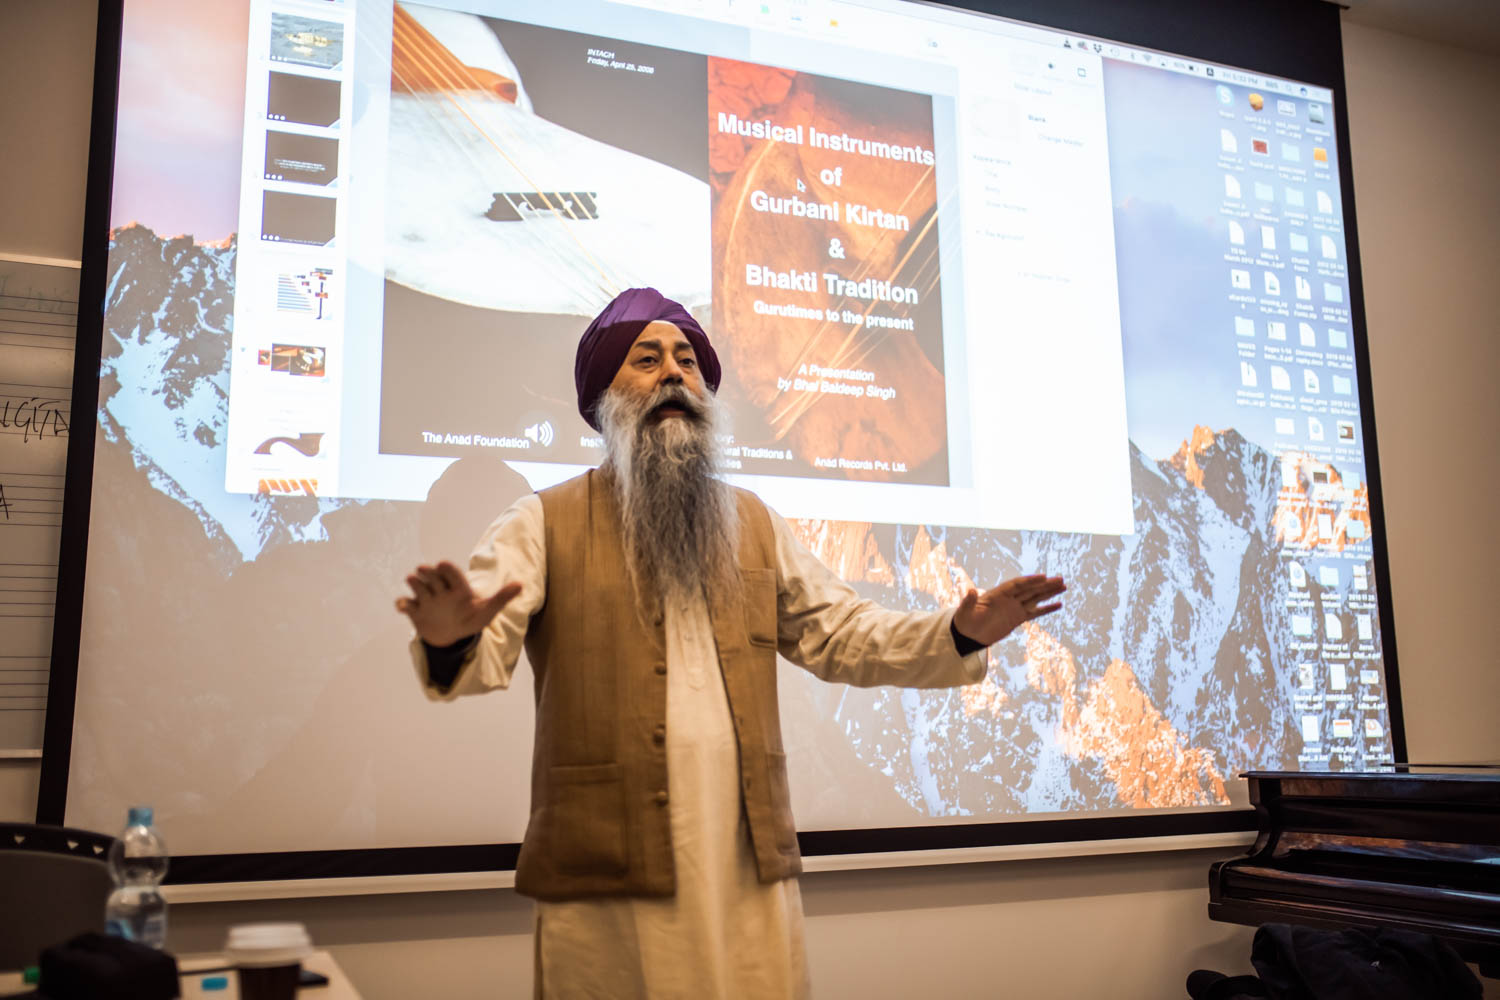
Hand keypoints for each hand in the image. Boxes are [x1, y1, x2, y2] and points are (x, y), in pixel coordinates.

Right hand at [395, 561, 521, 646]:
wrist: (452, 636)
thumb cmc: (471, 619)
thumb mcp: (487, 611)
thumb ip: (502, 598)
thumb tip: (521, 585)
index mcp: (458, 587)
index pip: (453, 574)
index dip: (448, 570)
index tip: (443, 564)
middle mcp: (441, 589)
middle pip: (433, 577)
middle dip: (428, 573)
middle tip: (423, 569)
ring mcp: (427, 599)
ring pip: (418, 587)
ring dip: (415, 583)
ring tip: (412, 579)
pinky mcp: (415, 610)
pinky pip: (406, 605)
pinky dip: (402, 604)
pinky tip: (401, 606)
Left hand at [952, 574, 1066, 646]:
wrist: (969, 635)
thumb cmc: (965, 621)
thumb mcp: (965, 611)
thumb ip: (970, 601)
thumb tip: (970, 591)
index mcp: (998, 594)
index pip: (1017, 585)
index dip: (1030, 581)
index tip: (1044, 577)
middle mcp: (1009, 599)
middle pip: (1030, 589)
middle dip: (1045, 585)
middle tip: (1060, 579)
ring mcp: (1014, 608)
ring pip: (1035, 598)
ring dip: (1049, 592)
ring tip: (1063, 586)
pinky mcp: (1018, 618)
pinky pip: (1035, 612)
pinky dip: (1047, 608)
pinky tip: (1059, 604)